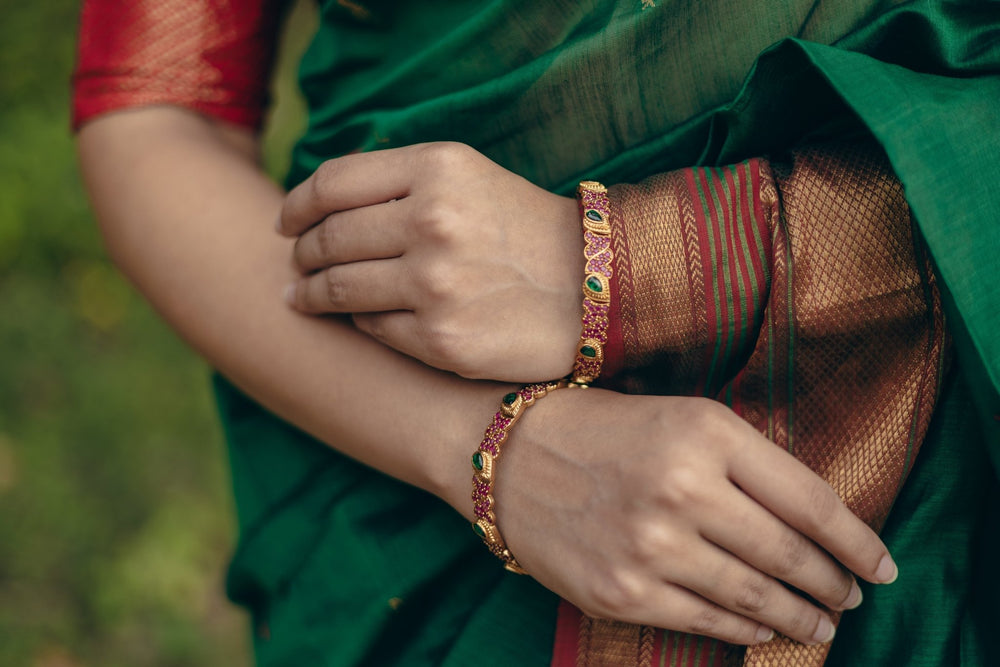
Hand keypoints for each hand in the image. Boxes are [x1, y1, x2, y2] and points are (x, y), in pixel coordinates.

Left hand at [278, 142, 582, 381]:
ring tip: (300, 297)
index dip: (297, 204)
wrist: (596, 288)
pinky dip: (357, 322)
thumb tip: (323, 204)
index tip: (285, 222)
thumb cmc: (526, 229)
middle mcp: (432, 221)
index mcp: (437, 169)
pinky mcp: (440, 337)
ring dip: (310, 293)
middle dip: (300, 254)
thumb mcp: (471, 177)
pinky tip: (357, 319)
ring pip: (339, 288)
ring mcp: (434, 282)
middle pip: (328, 237)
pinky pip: (371, 328)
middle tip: (293, 263)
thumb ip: (401, 179)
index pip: (333, 183)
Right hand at [496, 389, 895, 645]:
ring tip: (823, 623)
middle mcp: (682, 489)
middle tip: (852, 597)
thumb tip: (813, 522)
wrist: (510, 458)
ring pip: (755, 596)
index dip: (857, 540)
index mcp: (705, 433)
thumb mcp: (681, 417)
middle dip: (834, 583)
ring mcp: (651, 546)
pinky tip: (765, 627)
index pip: (809, 500)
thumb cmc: (603, 430)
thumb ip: (746, 461)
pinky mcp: (623, 591)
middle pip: (789, 553)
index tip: (881, 564)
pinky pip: (708, 620)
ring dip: (801, 616)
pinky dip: (748, 629)